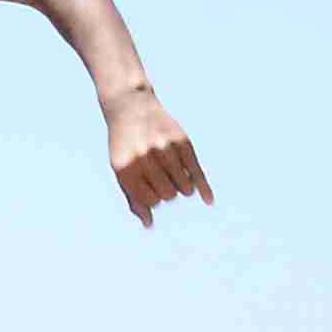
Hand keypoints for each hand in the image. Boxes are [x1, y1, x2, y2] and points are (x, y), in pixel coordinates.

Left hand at [105, 87, 210, 225]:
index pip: (151, 201)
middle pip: (168, 194)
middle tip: (163, 180)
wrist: (131, 108)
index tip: (151, 191)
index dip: (153, 200)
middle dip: (168, 192)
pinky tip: (208, 200)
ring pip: (183, 186)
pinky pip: (196, 171)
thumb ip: (134, 198)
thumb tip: (149, 224)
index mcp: (127, 169)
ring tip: (175, 178)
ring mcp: (165, 148)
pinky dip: (203, 188)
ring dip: (183, 188)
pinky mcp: (181, 141)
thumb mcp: (122, 170)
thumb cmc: (125, 146)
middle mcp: (146, 158)